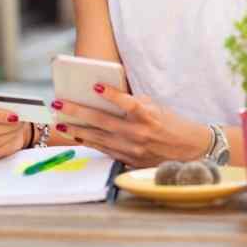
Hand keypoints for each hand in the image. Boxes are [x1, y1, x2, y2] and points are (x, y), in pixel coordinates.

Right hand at [0, 103, 30, 161]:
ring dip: (9, 135)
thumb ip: (4, 107)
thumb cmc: (2, 113)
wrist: (5, 126)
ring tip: (18, 129)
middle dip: (6, 127)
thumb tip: (15, 114)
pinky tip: (15, 138)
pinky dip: (9, 145)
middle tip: (19, 123)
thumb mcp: (2, 106)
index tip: (13, 115)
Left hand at [52, 84, 210, 168]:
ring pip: (98, 137)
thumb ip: (134, 103)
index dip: (111, 94)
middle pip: (102, 121)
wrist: (189, 150)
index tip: (94, 86)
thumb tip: (108, 97)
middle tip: (58, 104)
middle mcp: (138, 133)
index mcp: (148, 116)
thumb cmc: (171, 124)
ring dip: (77, 129)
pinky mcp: (129, 159)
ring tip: (59, 122)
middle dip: (77, 111)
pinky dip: (89, 142)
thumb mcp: (157, 107)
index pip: (127, 103)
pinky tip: (76, 135)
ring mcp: (132, 148)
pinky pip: (104, 149)